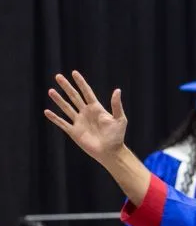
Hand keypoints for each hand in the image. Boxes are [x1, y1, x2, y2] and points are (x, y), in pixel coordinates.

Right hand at [45, 71, 151, 205]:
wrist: (110, 152)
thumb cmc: (117, 136)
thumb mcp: (119, 119)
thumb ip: (116, 105)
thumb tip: (117, 90)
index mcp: (96, 109)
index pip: (86, 92)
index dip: (81, 83)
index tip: (74, 73)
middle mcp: (86, 113)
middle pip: (74, 97)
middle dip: (66, 87)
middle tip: (58, 76)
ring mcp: (79, 122)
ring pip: (66, 108)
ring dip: (58, 100)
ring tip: (51, 90)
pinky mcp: (74, 132)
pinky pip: (62, 123)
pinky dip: (55, 118)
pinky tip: (47, 112)